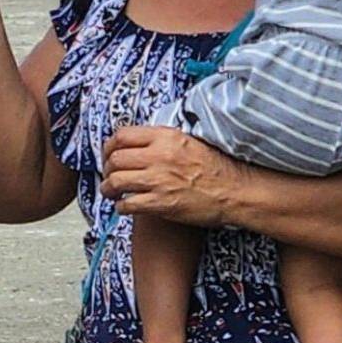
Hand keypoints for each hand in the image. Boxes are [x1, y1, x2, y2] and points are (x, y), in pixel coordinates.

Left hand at [99, 124, 247, 226]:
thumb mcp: (189, 141)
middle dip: (106, 169)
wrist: (235, 191)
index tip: (108, 155)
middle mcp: (159, 156)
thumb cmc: (216, 167)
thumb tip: (140, 140)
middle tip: (108, 176)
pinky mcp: (161, 203)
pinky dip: (121, 206)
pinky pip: (128, 204)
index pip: (122, 135)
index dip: (109, 147)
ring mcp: (159, 180)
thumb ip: (163, 139)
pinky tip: (125, 206)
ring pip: (116, 181)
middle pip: (115, 159)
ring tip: (111, 193)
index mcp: (165, 137)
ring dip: (108, 188)